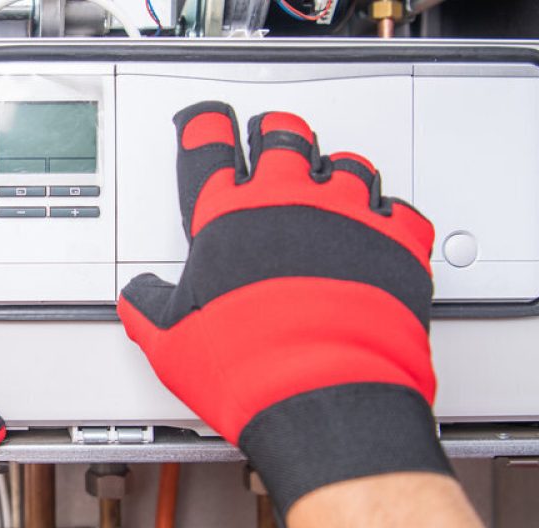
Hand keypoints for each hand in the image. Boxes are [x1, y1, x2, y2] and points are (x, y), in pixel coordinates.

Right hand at [117, 103, 448, 516]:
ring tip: (331, 185)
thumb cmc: (248, 366)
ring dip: (335, 171)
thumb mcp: (171, 342)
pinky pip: (399, 208)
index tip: (206, 122)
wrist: (323, 394)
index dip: (205, 127)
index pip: (209, 149)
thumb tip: (138, 298)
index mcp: (229, 218)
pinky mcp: (395, 241)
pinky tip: (383, 224)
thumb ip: (149, 308)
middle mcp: (288, 202)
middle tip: (272, 139)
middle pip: (283, 136)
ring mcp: (346, 215)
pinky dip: (390, 214)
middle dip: (274, 133)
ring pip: (346, 163)